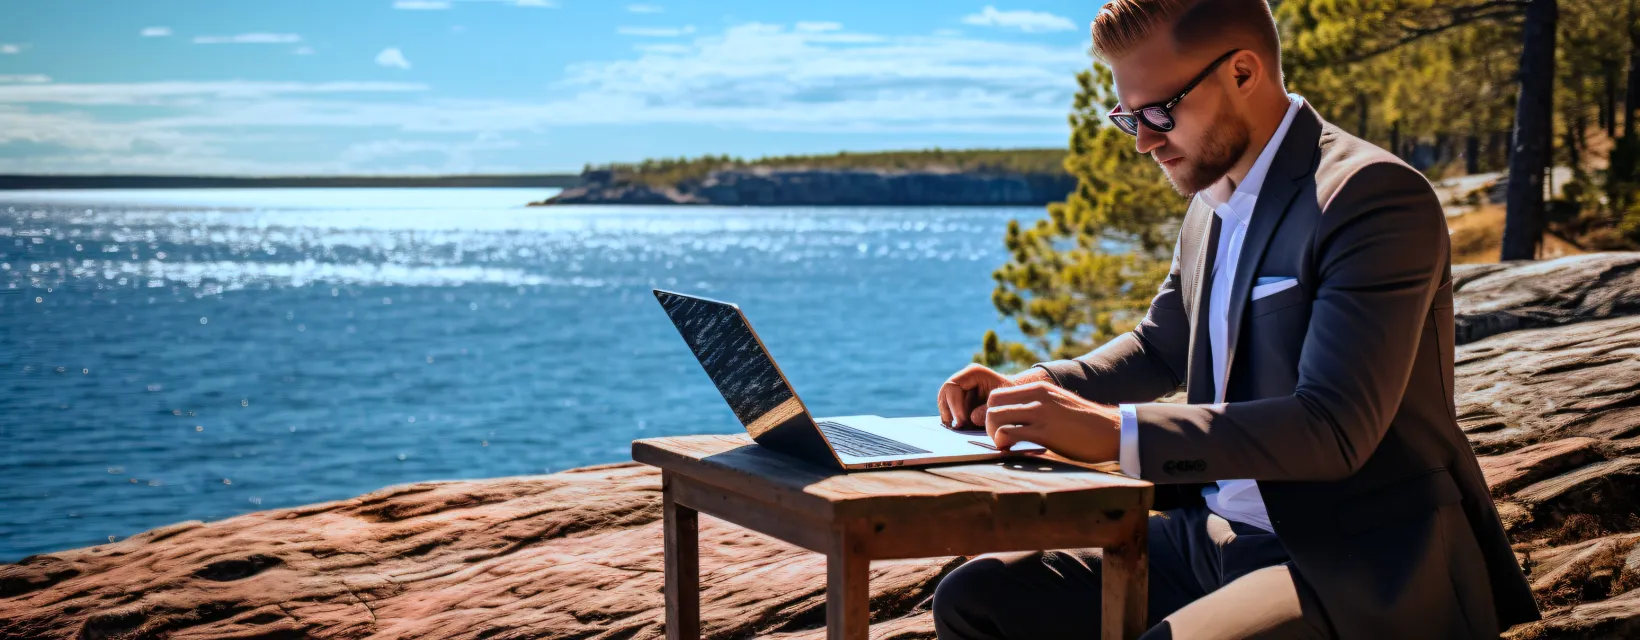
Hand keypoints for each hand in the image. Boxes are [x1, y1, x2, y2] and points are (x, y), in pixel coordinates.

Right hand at [937, 364, 1051, 428]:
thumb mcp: (1003, 405)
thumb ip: (986, 411)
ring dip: (948, 415)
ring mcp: (961, 387)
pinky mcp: (960, 398)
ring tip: (958, 429)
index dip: (954, 405)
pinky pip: (948, 407)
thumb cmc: (1014, 400)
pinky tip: (960, 428)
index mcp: (974, 373)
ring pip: (944, 400)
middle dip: (949, 411)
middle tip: (958, 428)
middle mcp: (965, 377)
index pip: (953, 386)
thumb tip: (969, 418)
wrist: (1019, 400)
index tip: (962, 422)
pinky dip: (951, 418)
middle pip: (945, 392)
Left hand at [983, 381, 1120, 463]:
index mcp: (1039, 389)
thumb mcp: (1058, 405)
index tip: (1000, 429)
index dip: (991, 413)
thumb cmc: (1085, 424)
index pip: (997, 395)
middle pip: (991, 404)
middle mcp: (1037, 397)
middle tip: (1000, 439)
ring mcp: (1040, 414)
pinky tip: (1013, 452)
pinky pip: (1009, 434)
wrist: (1112, 431)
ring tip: (1005, 447)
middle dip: (988, 424)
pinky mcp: (1045, 433)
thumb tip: (1016, 418)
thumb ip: (1037, 406)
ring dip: (994, 435)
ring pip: (995, 418)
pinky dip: (1003, 444)